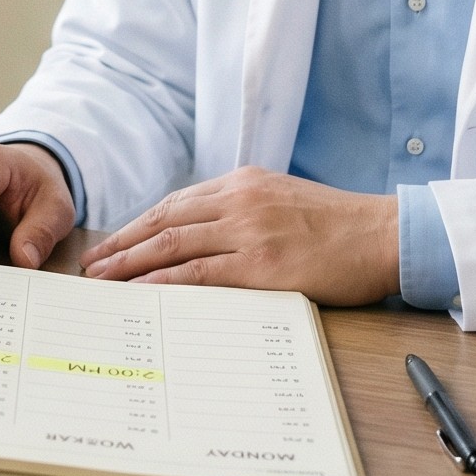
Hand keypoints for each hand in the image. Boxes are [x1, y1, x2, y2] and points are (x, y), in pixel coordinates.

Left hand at [81, 167, 398, 303]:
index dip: (137, 225)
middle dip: (122, 243)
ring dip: (131, 263)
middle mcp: (239, 200)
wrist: (383, 235)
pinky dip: (163, 282)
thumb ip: (244, 210)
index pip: (175, 203)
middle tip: (91, 265)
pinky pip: (199, 273)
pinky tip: (141, 293)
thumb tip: (203, 235)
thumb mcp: (283, 200)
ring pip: (172, 244)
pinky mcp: (262, 263)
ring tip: (103, 280)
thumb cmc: (340, 225)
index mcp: (243, 182)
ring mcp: (249, 230)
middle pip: (164, 220)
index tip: (112, 243)